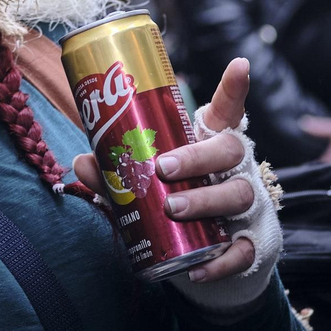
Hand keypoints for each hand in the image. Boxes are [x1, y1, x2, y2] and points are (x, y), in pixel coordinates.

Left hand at [75, 58, 256, 282]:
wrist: (200, 251)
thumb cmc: (172, 198)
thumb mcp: (143, 183)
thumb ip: (116, 172)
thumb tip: (81, 162)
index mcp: (211, 144)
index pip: (227, 112)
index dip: (234, 88)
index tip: (239, 64)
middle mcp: (234, 170)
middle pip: (230, 151)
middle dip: (197, 157)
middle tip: (163, 168)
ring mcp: (246, 205)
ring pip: (237, 196)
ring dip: (204, 201)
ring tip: (171, 209)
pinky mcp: (249, 243)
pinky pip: (241, 250)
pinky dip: (219, 260)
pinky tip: (197, 267)